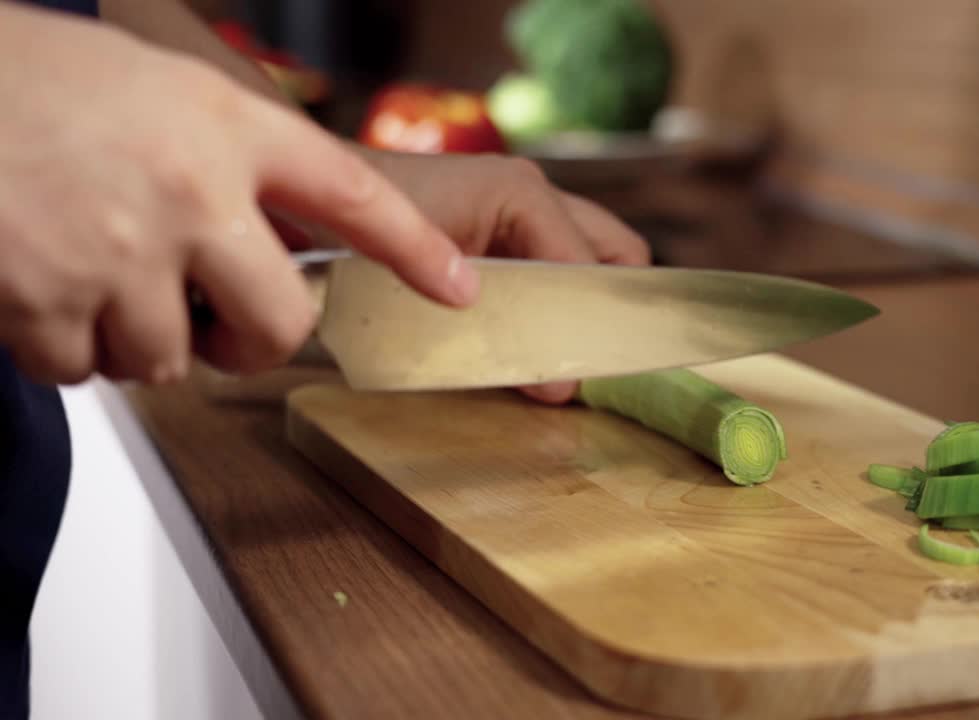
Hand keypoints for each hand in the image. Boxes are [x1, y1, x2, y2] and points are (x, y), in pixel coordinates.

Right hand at [0, 5, 472, 384]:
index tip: (458, 287)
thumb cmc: (31, 78)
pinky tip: (36, 287)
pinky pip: (81, 369)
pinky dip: (61, 348)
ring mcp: (121, 252)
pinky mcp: (45, 300)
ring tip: (88, 273)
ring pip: (167, 359)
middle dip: (251, 343)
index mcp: (225, 127)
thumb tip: (261, 240)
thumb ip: (223, 157)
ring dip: (134, 339)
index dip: (415, 249)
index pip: (352, 196)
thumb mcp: (154, 88)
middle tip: (219, 329)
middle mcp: (191, 192)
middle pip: (278, 322)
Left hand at [347, 149, 652, 403]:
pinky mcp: (493, 230)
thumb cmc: (353, 241)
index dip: (599, 326)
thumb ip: (505, 339)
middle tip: (590, 364)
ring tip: (559, 359)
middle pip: (616, 254)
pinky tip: (525, 342)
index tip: (584, 378)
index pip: (602, 268)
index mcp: (524, 196)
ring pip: (588, 260)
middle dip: (610, 307)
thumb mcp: (432, 294)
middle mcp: (530, 193)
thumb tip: (563, 389)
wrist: (295, 208)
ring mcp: (514, 207)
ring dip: (578, 308)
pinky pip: (551, 265)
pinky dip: (550, 303)